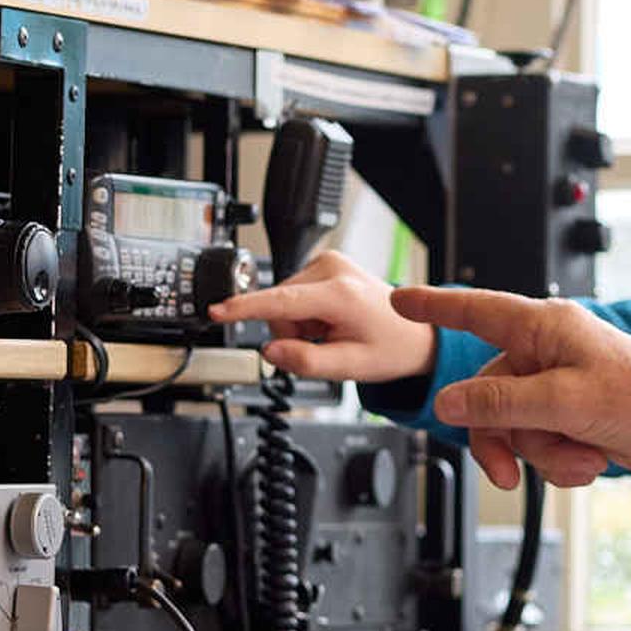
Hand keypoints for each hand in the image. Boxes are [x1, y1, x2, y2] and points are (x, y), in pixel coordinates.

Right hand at [206, 248, 437, 383]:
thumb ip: (306, 362)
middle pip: (278, 308)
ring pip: (283, 303)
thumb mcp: (350, 367)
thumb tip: (271, 351)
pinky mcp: (325, 263)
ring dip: (300, 325)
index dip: (244, 308)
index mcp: (340, 294)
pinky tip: (331, 320)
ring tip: (332, 332)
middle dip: (292, 334)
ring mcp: (329, 262)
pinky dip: (306, 314)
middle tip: (326, 344)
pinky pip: (293, 295)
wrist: (414, 332)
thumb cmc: (389, 348)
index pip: (281, 301)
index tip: (217, 311)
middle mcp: (333, 269)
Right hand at [392, 287, 630, 489]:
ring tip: (581, 457)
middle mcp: (549, 353)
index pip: (476, 311)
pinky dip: (561, 461)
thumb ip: (499, 402)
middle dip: (504, 438)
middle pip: (487, 395)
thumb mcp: (562, 401)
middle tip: (508, 472)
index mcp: (545, 328)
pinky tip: (591, 460)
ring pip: (514, 426)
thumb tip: (449, 402)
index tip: (400, 300)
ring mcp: (560, 387)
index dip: (435, 306)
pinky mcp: (574, 417)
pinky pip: (541, 444)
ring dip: (543, 454)